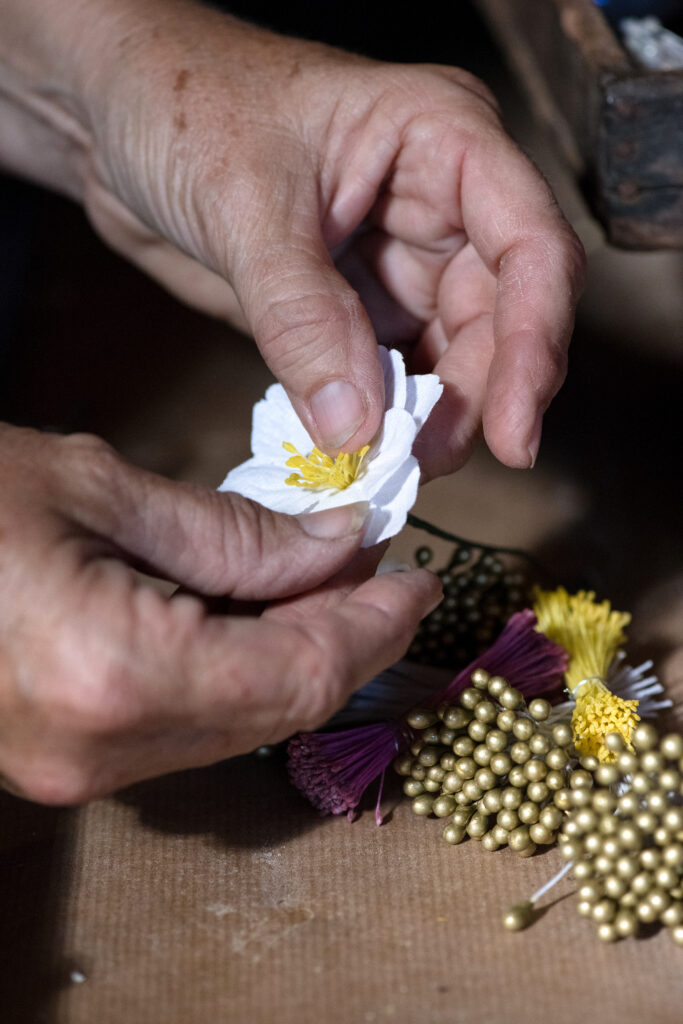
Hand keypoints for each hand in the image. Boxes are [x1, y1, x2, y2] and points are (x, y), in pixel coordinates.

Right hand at [0, 425, 439, 803]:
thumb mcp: (98, 487)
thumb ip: (234, 531)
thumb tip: (336, 545)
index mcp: (115, 674)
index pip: (300, 669)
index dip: (373, 624)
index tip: (417, 578)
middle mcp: (103, 749)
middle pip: (280, 706)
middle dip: (344, 636)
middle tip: (377, 566)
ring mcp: (79, 771)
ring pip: (240, 723)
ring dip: (295, 654)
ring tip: (323, 576)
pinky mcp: (66, 762)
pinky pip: (189, 726)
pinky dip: (240, 672)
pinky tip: (255, 612)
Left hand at [1, 0, 584, 477]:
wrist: (111, 118)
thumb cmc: (180, 103)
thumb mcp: (245, 205)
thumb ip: (303, 318)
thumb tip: (355, 427)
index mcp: (443, 139)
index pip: (531, 247)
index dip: (535, 345)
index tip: (515, 433)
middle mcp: (439, 202)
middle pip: (499, 319)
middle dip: (470, 399)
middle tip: (419, 463)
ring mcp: (400, 257)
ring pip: (450, 358)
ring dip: (425, 419)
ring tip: (385, 465)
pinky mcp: (358, 305)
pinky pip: (390, 375)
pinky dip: (379, 418)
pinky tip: (356, 447)